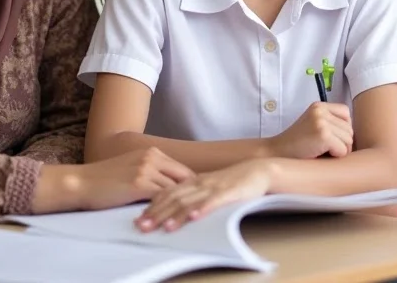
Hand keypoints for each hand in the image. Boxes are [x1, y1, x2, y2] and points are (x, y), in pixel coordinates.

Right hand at [77, 147, 195, 210]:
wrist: (82, 182)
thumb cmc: (105, 179)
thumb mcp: (133, 167)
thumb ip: (152, 173)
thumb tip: (171, 189)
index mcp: (152, 152)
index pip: (182, 170)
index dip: (194, 186)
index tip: (202, 198)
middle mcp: (152, 158)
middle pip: (185, 177)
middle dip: (195, 194)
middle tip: (205, 208)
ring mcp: (146, 170)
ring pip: (174, 189)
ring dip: (183, 204)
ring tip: (195, 217)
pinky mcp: (139, 184)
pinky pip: (162, 198)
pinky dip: (169, 209)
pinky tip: (176, 219)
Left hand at [135, 159, 274, 231]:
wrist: (258, 170)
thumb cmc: (234, 180)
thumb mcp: (208, 185)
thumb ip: (192, 194)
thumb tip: (174, 207)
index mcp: (193, 181)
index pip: (167, 192)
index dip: (151, 206)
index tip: (138, 219)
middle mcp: (199, 183)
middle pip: (173, 198)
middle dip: (156, 213)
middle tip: (141, 226)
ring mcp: (213, 187)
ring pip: (190, 201)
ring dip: (175, 214)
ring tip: (163, 227)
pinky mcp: (229, 192)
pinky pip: (213, 201)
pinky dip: (202, 209)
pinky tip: (194, 217)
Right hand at [266, 102, 352, 158]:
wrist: (275, 155)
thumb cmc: (296, 146)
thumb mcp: (313, 126)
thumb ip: (331, 124)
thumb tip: (360, 136)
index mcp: (319, 106)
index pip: (346, 115)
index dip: (341, 131)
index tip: (327, 139)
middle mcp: (320, 110)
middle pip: (350, 130)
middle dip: (341, 143)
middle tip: (320, 148)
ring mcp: (321, 121)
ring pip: (349, 141)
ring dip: (338, 151)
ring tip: (319, 151)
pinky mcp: (323, 134)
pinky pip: (343, 150)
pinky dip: (334, 157)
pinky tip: (318, 155)